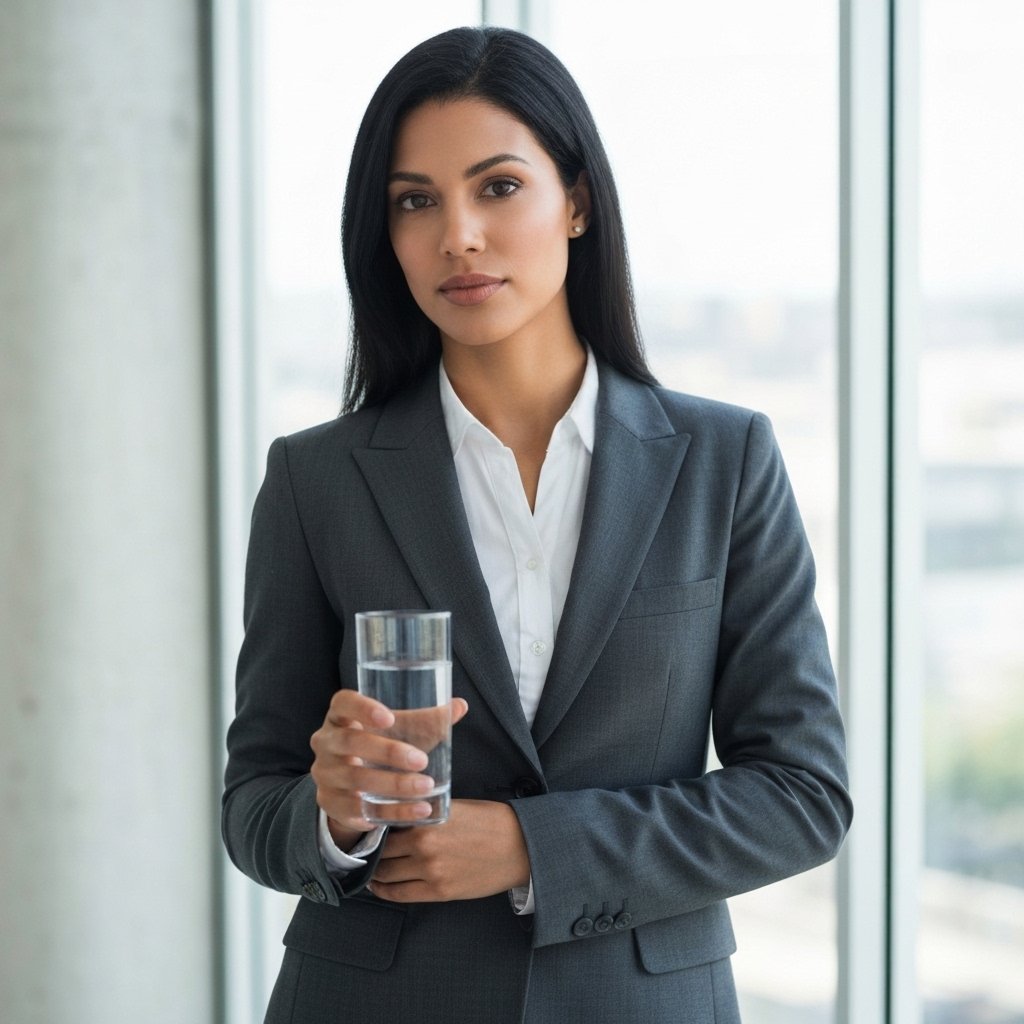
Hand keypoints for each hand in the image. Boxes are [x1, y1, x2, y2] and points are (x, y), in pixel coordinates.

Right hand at [310, 690, 468, 850]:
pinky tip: (420, 810)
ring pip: (356, 780)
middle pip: (350, 742)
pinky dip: (393, 812)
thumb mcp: (399, 730)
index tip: (389, 717)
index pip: (343, 703)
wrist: (351, 786)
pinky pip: (361, 811)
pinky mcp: (332, 805)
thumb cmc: (379, 746)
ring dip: (394, 785)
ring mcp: (325, 775)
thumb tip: (461, 705)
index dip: (362, 708)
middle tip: (421, 759)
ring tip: (426, 786)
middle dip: (387, 752)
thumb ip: (426, 719)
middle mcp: (326, 743)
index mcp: (340, 716)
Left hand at [367, 799, 530, 902]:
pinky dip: (384, 891)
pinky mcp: (439, 891)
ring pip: (386, 875)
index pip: (386, 825)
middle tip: (364, 850)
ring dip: (375, 873)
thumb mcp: (453, 807)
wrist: (518, 847)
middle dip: (371, 852)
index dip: (374, 827)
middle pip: (382, 852)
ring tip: (369, 868)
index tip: (366, 828)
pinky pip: (400, 895)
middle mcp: (424, 846)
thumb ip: (425, 813)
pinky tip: (378, 886)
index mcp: (427, 820)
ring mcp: (430, 871)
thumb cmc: (489, 821)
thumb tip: (398, 817)